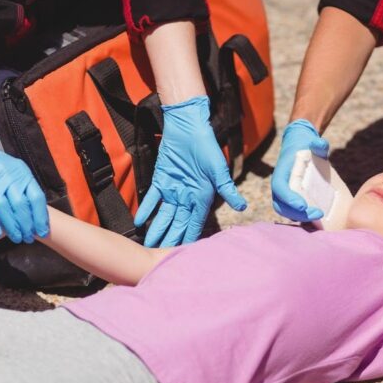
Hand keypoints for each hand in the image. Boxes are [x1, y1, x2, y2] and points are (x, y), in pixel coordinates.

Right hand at [0, 127, 49, 243]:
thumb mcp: (12, 169)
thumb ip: (23, 186)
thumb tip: (37, 209)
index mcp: (20, 171)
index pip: (35, 197)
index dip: (40, 217)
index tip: (42, 231)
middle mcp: (6, 175)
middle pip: (21, 205)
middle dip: (27, 225)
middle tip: (29, 238)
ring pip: (3, 208)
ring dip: (11, 227)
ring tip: (17, 238)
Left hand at [133, 96, 245, 246]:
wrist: (189, 127)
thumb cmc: (207, 147)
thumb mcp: (218, 169)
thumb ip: (227, 189)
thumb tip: (242, 206)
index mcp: (202, 196)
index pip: (195, 222)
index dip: (189, 237)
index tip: (182, 252)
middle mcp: (188, 196)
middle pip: (178, 222)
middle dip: (170, 238)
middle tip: (160, 255)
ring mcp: (173, 189)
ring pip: (164, 214)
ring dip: (158, 228)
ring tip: (149, 243)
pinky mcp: (161, 180)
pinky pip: (152, 198)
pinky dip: (146, 209)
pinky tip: (140, 222)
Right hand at [271, 118, 329, 221]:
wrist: (300, 149)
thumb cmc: (307, 147)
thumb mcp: (313, 143)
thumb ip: (318, 144)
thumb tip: (320, 144)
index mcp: (281, 172)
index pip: (280, 188)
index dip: (289, 198)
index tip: (303, 206)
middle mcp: (279, 186)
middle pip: (281, 205)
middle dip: (297, 213)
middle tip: (317, 214)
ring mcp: (283, 195)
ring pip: (285, 211)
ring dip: (300, 218)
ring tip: (318, 217)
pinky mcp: (290, 200)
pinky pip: (292, 213)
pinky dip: (302, 218)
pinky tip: (317, 219)